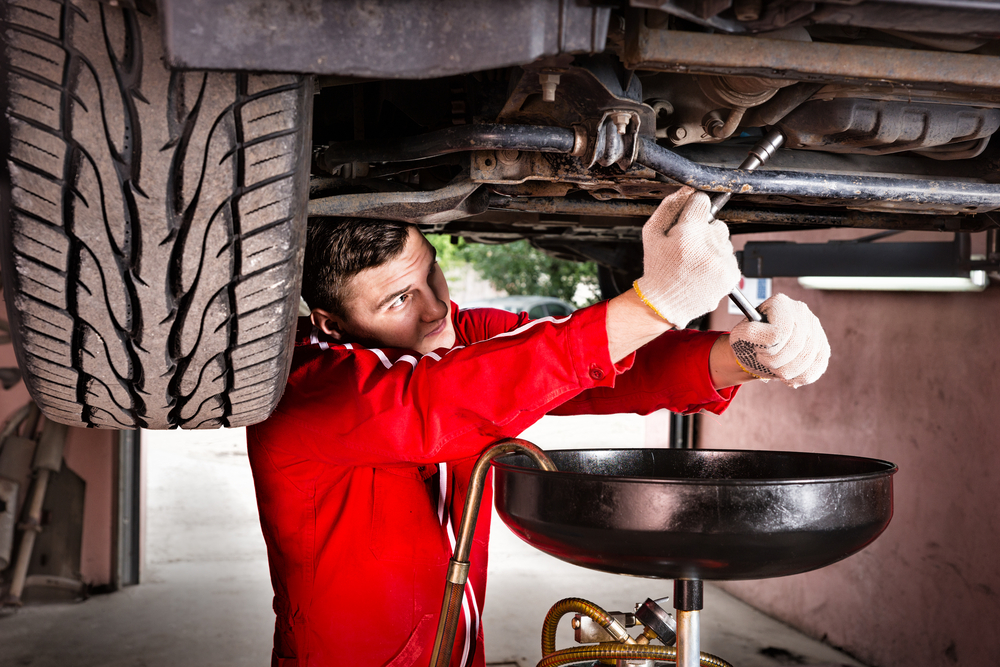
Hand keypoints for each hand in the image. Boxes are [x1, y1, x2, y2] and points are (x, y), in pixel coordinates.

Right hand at [633, 187, 739, 328]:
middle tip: (688, 248)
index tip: (687, 220)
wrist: (665, 303)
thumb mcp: (652, 234)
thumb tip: (687, 190)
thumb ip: (669, 207)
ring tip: (695, 262)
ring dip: (713, 247)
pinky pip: (730, 256)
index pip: (702, 202)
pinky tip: (703, 270)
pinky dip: (719, 262)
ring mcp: (723, 261)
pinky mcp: (731, 274)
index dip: (693, 210)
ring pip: (725, 240)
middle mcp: (709, 246)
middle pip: (717, 222)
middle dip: (704, 231)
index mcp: (688, 234)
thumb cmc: (657, 268)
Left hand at [730, 294, 829, 387]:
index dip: (767, 348)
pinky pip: (817, 368)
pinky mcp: (823, 348)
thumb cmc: (750, 341)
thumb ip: (749, 333)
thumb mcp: (741, 335)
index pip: (780, 332)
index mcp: (780, 304)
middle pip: (795, 345)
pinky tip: (787, 376)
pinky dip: (799, 377)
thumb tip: (772, 338)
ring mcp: (815, 330)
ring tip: (775, 367)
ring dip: (786, 371)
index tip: (758, 349)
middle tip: (764, 360)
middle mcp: (801, 312)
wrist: (759, 350)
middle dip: (775, 361)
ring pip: (807, 358)